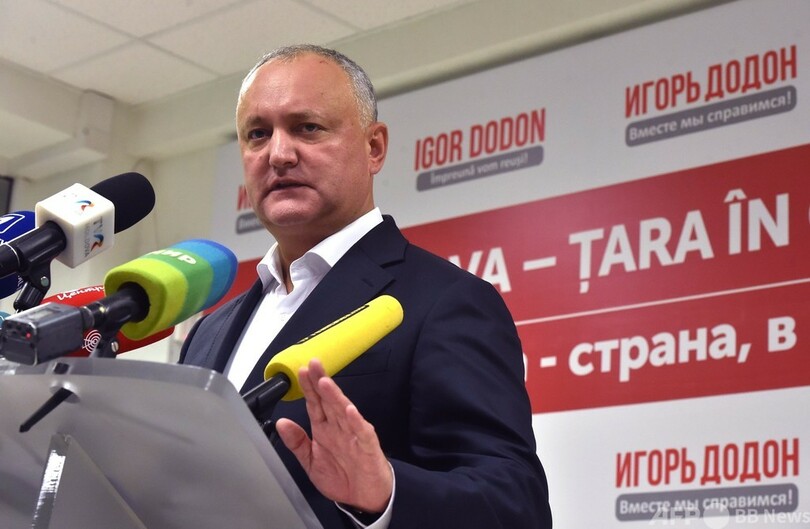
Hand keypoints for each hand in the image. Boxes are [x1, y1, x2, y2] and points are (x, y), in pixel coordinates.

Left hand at [275, 359, 392, 512]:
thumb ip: (297, 443)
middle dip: (320, 382)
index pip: (315, 403)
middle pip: (328, 401)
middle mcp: (339, 427)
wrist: (364, 498)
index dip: (308, 388)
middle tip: (313, 364)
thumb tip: (281, 423)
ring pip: (343, 411)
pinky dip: (356, 421)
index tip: (301, 371)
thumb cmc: (341, 477)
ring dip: (335, 397)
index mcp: (324, 429)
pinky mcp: (367, 446)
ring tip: (325, 383)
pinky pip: (361, 432)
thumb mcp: (311, 462)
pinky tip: (349, 410)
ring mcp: (353, 434)